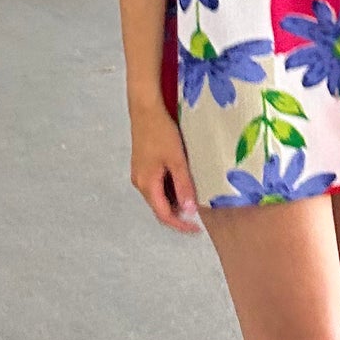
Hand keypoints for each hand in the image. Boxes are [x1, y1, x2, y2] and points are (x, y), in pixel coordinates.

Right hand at [129, 102, 201, 233]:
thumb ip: (183, 185)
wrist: (145, 110)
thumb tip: (189, 211)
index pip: (164, 215)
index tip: (197, 229)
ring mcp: (140, 175)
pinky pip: (157, 187)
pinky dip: (170, 191)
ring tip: (194, 201)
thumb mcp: (177, 160)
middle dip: (178, 216)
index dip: (181, 225)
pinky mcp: (143, 166)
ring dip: (175, 203)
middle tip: (199, 218)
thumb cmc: (161, 132)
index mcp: (147, 184)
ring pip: (158, 197)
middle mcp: (140, 183)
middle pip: (160, 208)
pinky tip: (183, 185)